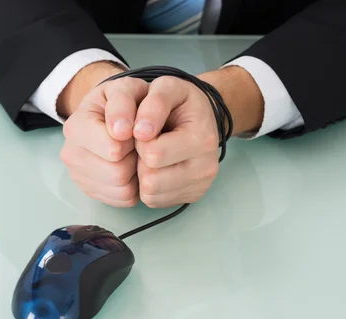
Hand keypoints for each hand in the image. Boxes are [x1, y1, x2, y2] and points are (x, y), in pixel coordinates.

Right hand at [60, 64, 148, 206]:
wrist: (112, 112)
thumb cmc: (122, 101)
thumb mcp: (126, 89)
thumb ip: (123, 103)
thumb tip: (120, 131)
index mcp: (75, 126)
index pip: (114, 149)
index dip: (134, 140)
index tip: (135, 128)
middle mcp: (70, 154)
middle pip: (118, 173)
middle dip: (135, 158)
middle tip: (135, 143)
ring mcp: (78, 176)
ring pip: (122, 190)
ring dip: (136, 173)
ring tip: (133, 154)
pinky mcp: (91, 191)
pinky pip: (123, 200)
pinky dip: (133, 187)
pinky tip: (130, 168)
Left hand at [133, 76, 219, 207]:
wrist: (202, 116)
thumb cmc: (180, 102)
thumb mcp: (167, 88)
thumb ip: (153, 103)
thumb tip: (140, 132)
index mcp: (202, 138)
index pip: (152, 154)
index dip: (138, 140)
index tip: (143, 127)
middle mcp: (207, 167)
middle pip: (151, 180)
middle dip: (140, 160)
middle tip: (148, 142)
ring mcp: (201, 185)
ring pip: (151, 194)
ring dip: (142, 175)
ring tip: (152, 153)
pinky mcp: (192, 196)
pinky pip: (155, 202)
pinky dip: (149, 187)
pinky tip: (157, 167)